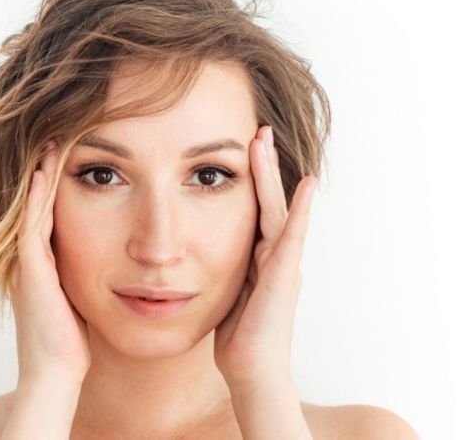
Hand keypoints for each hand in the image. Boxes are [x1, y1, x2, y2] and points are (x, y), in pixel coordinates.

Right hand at [10, 142, 90, 387]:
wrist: (55, 376)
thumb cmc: (71, 347)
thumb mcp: (79, 304)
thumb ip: (85, 282)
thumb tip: (113, 269)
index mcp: (43, 266)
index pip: (50, 215)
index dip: (57, 186)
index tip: (70, 156)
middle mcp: (31, 260)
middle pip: (37, 205)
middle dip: (46, 172)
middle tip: (55, 137)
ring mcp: (27, 265)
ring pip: (32, 209)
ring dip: (40, 177)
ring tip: (49, 144)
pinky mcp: (31, 273)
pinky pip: (32, 227)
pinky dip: (36, 200)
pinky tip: (44, 175)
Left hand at [214, 125, 316, 388]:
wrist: (251, 372)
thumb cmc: (237, 338)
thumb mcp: (224, 291)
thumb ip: (220, 267)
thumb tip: (195, 251)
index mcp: (259, 257)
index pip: (254, 208)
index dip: (250, 178)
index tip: (242, 147)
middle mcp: (275, 255)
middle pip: (268, 199)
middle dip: (262, 165)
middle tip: (257, 129)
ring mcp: (283, 264)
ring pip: (278, 208)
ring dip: (272, 174)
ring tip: (265, 140)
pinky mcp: (284, 277)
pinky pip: (293, 236)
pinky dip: (301, 209)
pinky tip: (305, 184)